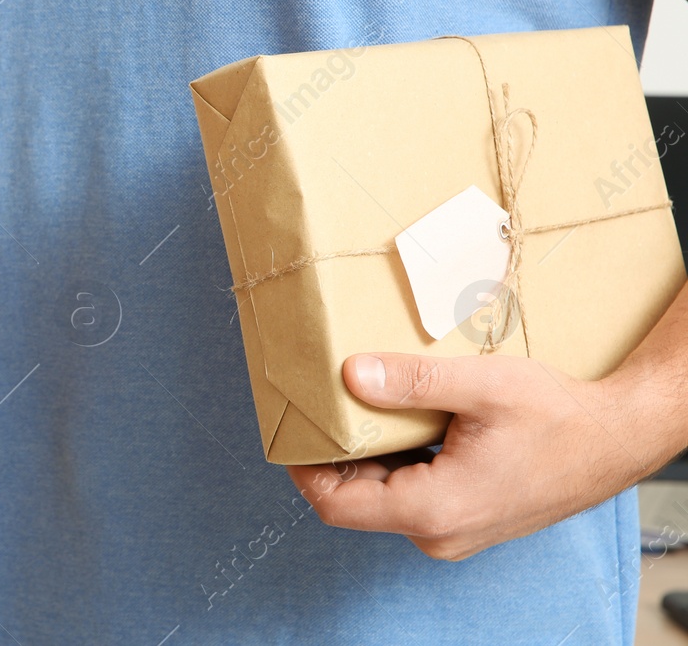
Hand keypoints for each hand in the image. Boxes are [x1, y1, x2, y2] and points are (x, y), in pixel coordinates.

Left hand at [285, 352, 660, 559]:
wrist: (615, 439)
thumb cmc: (557, 416)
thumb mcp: (480, 386)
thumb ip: (411, 383)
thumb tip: (350, 373)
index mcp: (433, 509)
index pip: (336, 504)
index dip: (303, 468)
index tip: (290, 425)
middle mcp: (439, 533)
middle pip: (354, 502)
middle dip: (330, 455)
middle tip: (318, 403)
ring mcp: (454, 530)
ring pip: (381, 497)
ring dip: (363, 456)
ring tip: (354, 405)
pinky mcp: (466, 518)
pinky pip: (409, 495)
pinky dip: (393, 461)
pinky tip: (396, 420)